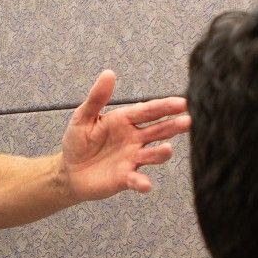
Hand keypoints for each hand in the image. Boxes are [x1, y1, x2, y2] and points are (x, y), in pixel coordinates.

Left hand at [57, 70, 190, 201]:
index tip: (182, 102)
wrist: (68, 171)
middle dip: (173, 126)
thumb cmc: (77, 141)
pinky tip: (146, 184)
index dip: (165, 106)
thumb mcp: (83, 116)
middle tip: (189, 121)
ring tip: (168, 149)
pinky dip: (141, 182)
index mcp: (125, 120)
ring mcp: (132, 159)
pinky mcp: (125, 178)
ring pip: (152, 155)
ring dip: (160, 153)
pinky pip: (136, 180)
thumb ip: (97, 98)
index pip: (148, 111)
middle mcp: (134, 139)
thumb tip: (108, 73)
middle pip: (158, 131)